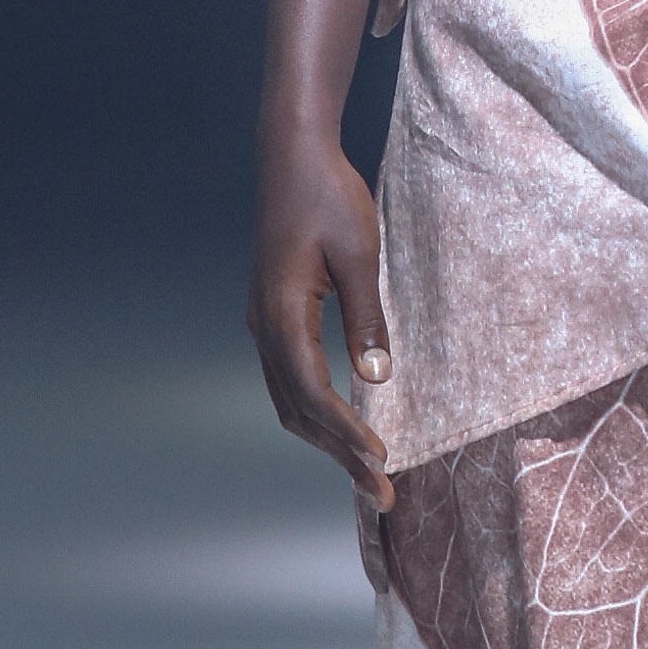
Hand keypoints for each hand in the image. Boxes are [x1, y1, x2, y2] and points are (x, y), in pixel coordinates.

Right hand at [251, 129, 394, 506]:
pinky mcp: (272, 315)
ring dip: (326, 440)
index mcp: (282, 314)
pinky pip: (290, 379)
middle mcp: (263, 326)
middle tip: (384, 493)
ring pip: (289, 401)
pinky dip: (316, 412)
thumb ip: (366, 318)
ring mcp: (263, 322)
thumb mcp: (359, 255)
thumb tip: (375, 380)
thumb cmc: (330, 196)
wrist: (292, 155)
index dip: (347, 434)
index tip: (382, 461)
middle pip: (298, 411)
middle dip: (340, 455)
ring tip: (367, 472)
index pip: (314, 393)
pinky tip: (345, 425)